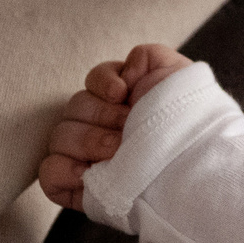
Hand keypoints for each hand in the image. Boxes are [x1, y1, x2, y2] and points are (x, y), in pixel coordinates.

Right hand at [37, 43, 193, 208]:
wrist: (195, 167)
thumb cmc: (187, 123)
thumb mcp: (177, 76)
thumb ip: (146, 57)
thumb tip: (123, 70)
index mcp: (120, 101)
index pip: (93, 80)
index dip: (103, 83)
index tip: (123, 94)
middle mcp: (100, 125)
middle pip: (74, 107)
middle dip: (101, 116)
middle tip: (127, 130)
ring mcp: (85, 156)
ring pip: (60, 136)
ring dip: (88, 142)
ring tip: (115, 153)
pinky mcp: (76, 185)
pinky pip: (48, 172)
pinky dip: (63, 169)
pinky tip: (87, 172)